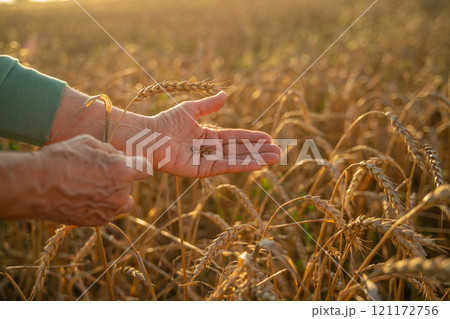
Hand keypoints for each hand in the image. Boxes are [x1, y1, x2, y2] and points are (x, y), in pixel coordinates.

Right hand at [36, 135, 147, 225]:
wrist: (36, 186)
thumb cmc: (61, 159)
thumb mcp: (89, 142)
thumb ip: (111, 150)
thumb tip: (120, 156)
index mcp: (122, 171)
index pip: (145, 168)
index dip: (137, 164)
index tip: (131, 164)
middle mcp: (120, 193)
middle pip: (130, 184)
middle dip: (119, 178)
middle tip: (98, 173)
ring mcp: (110, 210)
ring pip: (123, 201)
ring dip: (115, 195)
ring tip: (93, 187)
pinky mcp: (98, 222)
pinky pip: (108, 212)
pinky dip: (101, 206)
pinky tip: (83, 198)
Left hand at [147, 92, 280, 177]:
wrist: (148, 136)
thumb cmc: (165, 122)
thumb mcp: (191, 110)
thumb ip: (209, 106)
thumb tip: (225, 94)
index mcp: (208, 136)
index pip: (235, 137)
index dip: (252, 138)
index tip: (269, 138)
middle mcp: (209, 150)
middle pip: (239, 150)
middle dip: (259, 151)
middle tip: (279, 152)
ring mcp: (206, 161)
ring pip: (235, 159)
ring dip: (256, 159)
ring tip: (275, 158)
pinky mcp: (201, 171)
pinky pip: (225, 166)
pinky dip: (242, 165)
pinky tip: (257, 163)